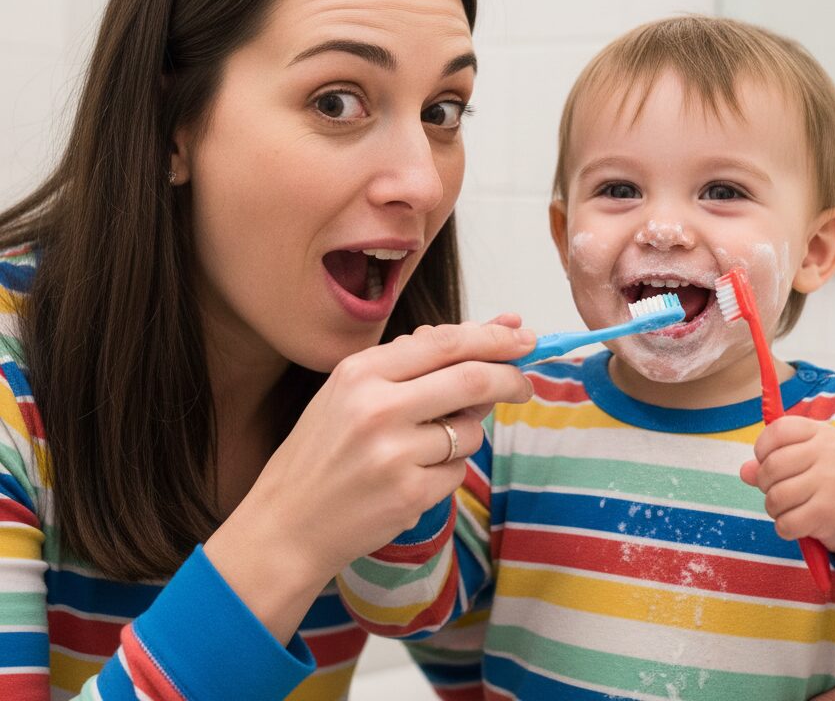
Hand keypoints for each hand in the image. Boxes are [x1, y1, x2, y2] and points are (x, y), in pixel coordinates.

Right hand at [205, 318, 534, 640]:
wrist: (284, 525)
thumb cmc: (323, 453)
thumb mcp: (352, 394)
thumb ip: (415, 365)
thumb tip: (493, 334)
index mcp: (361, 372)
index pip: (445, 342)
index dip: (493, 338)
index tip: (523, 337)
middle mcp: (377, 407)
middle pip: (472, 380)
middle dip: (509, 379)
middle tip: (525, 384)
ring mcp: (394, 452)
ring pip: (470, 431)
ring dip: (465, 436)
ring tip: (423, 450)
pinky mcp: (409, 493)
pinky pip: (458, 471)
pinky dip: (448, 471)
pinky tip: (412, 478)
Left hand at [740, 416, 834, 557]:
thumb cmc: (832, 480)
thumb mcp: (809, 459)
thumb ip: (774, 460)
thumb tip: (745, 472)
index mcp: (821, 433)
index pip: (777, 430)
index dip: (762, 448)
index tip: (766, 461)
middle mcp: (827, 453)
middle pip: (772, 466)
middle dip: (765, 483)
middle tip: (775, 491)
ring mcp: (829, 481)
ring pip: (776, 496)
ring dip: (773, 508)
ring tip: (786, 509)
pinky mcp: (827, 512)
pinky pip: (786, 522)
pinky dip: (784, 528)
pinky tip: (795, 525)